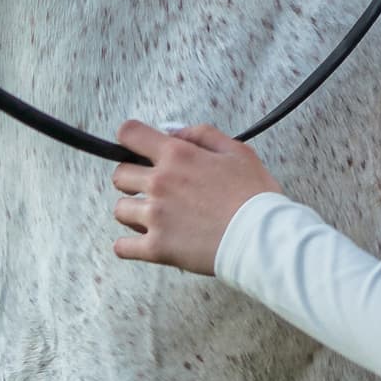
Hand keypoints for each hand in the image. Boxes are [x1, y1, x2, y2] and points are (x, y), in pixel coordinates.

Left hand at [111, 120, 276, 275]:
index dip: (131, 139)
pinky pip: (123, 247)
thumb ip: (202, 135)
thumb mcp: (236, 151)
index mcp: (177, 155)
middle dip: (133, 180)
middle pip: (120, 175)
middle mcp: (160, 183)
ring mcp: (155, 216)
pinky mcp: (157, 247)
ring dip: (134, 212)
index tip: (137, 149)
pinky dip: (129, 245)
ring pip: (120, 210)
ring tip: (156, 218)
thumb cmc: (254, 196)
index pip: (130, 134)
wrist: (261, 237)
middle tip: (153, 189)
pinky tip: (143, 242)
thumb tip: (175, 133)